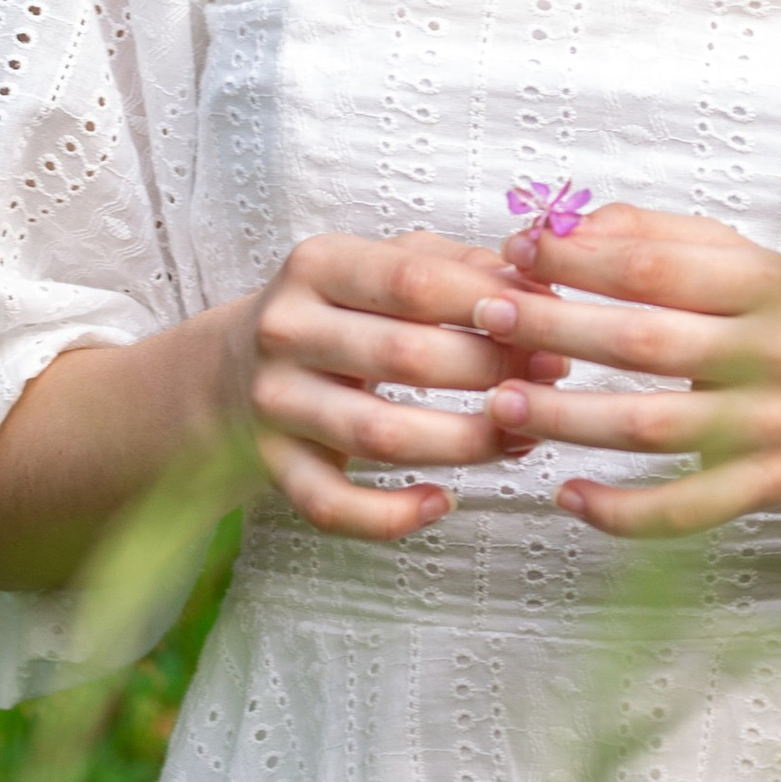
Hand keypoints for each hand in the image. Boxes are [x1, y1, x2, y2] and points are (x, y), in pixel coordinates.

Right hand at [231, 232, 568, 542]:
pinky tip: (443, 502)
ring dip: (464, 443)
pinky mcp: (273, 466)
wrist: (230, 372)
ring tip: (520, 439)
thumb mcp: (382, 266)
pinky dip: (392, 516)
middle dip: (492, 373)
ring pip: (378, 435)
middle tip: (550, 382)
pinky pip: (333, 505)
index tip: (547, 321)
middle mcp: (286, 329)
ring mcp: (275, 402)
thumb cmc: (337, 312)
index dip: (488, 303)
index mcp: (319, 265)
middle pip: (404, 356)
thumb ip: (457, 266)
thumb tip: (537, 290)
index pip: (415, 279)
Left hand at [478, 199, 780, 538]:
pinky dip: (621, 510)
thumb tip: (564, 226)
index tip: (517, 250)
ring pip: (651, 429)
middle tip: (487, 316)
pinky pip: (684, 510)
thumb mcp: (744, 261)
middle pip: (646, 344)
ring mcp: (770, 427)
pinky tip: (565, 494)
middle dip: (556, 328)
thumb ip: (657, 237)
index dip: (580, 259)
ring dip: (567, 420)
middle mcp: (773, 353)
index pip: (658, 268)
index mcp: (766, 283)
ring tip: (499, 404)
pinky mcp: (764, 489)